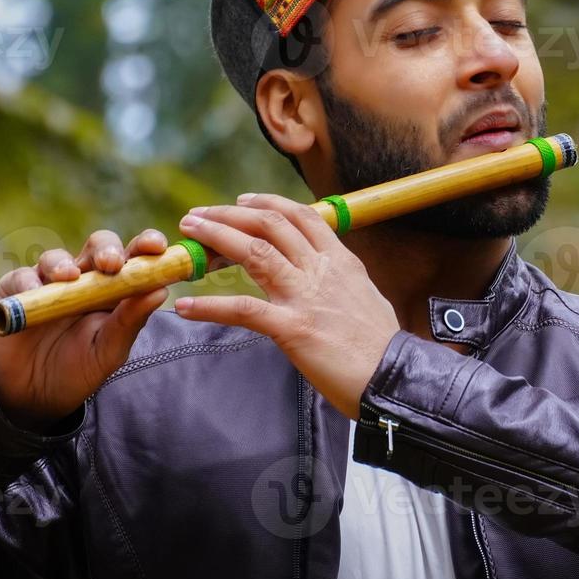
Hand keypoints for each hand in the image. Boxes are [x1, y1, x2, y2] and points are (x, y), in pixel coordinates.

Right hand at [0, 228, 169, 428]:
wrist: (31, 395)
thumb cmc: (77, 370)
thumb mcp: (109, 351)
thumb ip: (130, 322)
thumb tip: (160, 291)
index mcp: (114, 292)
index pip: (134, 259)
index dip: (146, 246)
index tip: (156, 246)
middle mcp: (84, 280)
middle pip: (98, 247)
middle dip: (107, 249)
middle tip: (112, 263)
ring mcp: (49, 283)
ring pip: (57, 258)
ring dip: (64, 263)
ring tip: (68, 277)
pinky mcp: (16, 291)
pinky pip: (21, 277)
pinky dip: (28, 282)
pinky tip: (34, 292)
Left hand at [173, 194, 399, 418]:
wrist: (394, 377)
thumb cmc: (381, 345)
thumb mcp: (365, 295)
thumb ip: (341, 277)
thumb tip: (328, 268)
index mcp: (339, 261)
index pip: (300, 216)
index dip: (266, 203)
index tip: (241, 201)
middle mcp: (320, 270)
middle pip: (269, 225)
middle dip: (228, 214)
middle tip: (198, 216)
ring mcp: (305, 297)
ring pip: (254, 252)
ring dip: (215, 238)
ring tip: (187, 237)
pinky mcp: (293, 328)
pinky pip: (244, 310)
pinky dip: (210, 307)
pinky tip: (185, 307)